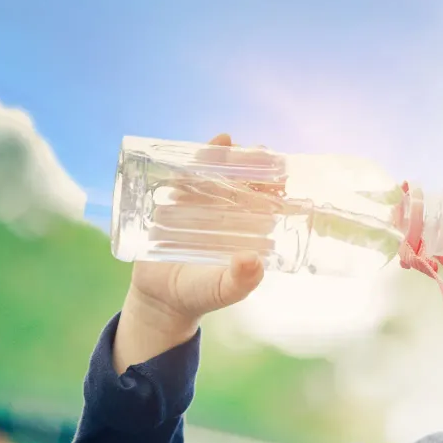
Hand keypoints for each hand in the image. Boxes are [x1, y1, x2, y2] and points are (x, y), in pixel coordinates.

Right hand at [114, 134, 266, 371]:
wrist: (161, 299)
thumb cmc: (201, 295)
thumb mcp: (223, 290)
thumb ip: (240, 281)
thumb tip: (254, 261)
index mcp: (245, 229)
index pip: (264, 201)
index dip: (273, 185)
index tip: (281, 173)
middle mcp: (225, 214)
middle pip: (240, 182)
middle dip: (249, 163)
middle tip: (257, 150)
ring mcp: (199, 206)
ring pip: (211, 175)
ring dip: (219, 157)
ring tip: (225, 143)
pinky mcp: (172, 204)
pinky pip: (181, 179)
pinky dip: (187, 164)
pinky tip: (193, 151)